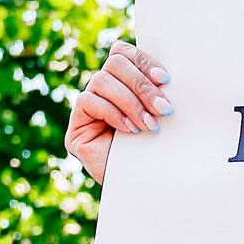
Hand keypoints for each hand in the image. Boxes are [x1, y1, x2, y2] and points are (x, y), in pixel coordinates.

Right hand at [66, 41, 166, 183]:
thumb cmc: (159, 153)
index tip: (166, 79)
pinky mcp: (76, 128)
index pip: (123, 53)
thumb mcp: (163, 116)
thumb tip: (167, 72)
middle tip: (164, 109)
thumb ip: (158, 92)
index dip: (143, 60)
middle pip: (115, 62)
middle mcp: (103, 91)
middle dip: (142, 85)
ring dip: (131, 102)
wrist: (145, 191)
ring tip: (149, 125)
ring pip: (102, 80)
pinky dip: (113, 113)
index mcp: (123, 83)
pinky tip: (130, 130)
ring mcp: (87, 108)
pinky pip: (88, 101)